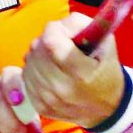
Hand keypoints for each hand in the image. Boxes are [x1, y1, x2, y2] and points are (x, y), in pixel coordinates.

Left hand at [21, 12, 124, 128]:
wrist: (106, 108)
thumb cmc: (106, 71)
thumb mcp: (105, 43)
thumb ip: (81, 25)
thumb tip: (59, 24)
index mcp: (80, 72)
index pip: (50, 40)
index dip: (55, 30)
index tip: (64, 33)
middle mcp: (61, 88)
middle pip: (37, 50)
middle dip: (47, 40)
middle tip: (61, 45)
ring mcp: (47, 99)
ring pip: (29, 61)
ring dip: (39, 54)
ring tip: (55, 59)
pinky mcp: (38, 105)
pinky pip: (26, 75)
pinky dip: (35, 68)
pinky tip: (49, 71)